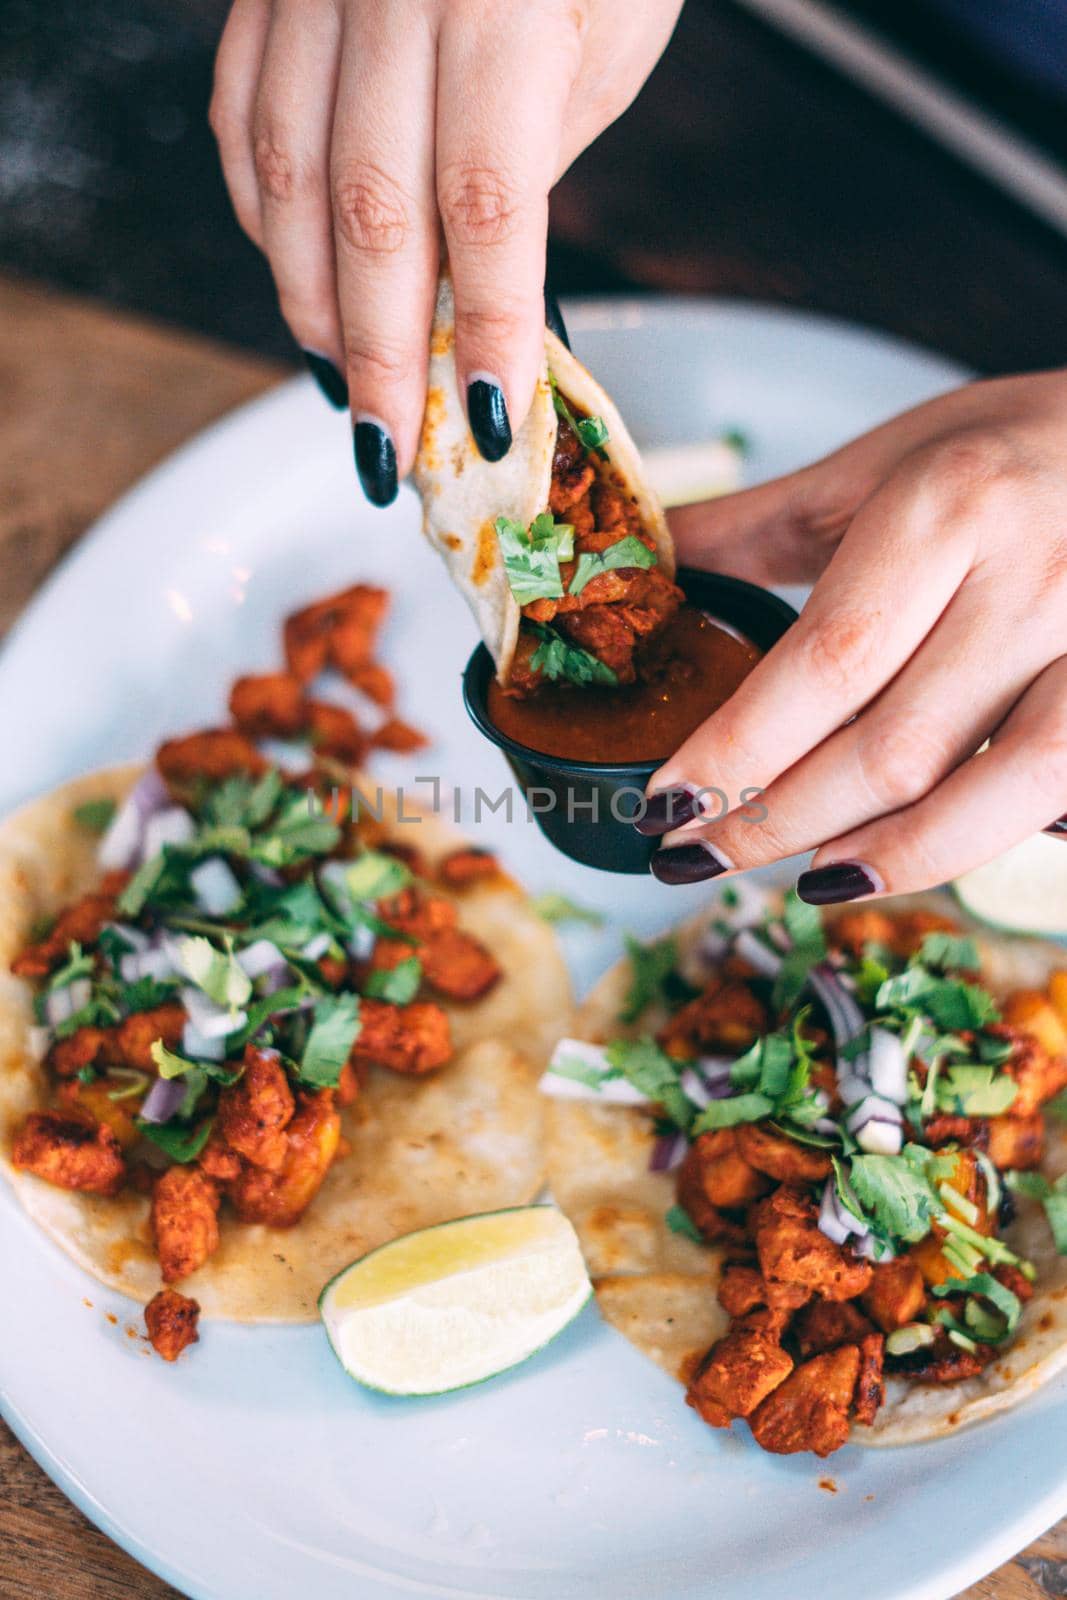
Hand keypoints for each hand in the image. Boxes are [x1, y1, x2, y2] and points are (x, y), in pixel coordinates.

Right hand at [210, 0, 681, 503]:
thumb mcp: (605, 46)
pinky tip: (295, 278)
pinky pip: (243, 122)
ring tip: (348, 387)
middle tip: (394, 452)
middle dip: (384, 353)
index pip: (487, 202)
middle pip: (368, 211)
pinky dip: (260, 218)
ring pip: (284, 179)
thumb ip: (530, 164)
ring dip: (311, 303)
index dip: (487, 327)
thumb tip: (474, 297)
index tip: (494, 421)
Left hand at [640, 372, 1066, 901]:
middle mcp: (1030, 579)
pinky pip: (1053, 795)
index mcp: (947, 507)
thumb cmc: (1014, 445)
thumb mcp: (880, 463)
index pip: (826, 660)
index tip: (667, 800)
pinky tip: (909, 855)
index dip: (739, 749)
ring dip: (884, 856)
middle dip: (779, 819)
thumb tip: (643, 576)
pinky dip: (975, 837)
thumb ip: (757, 528)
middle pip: (892, 745)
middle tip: (696, 850)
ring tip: (802, 881)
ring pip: (987, 790)